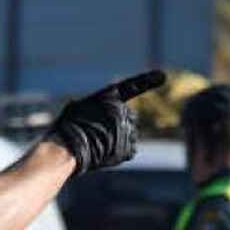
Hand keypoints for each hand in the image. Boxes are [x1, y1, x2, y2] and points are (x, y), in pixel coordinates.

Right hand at [42, 70, 165, 172]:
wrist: (68, 149)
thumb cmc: (66, 129)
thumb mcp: (77, 108)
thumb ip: (97, 109)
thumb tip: (104, 122)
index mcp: (108, 96)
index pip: (132, 87)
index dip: (147, 81)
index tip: (162, 76)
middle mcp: (122, 111)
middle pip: (126, 118)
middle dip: (116, 125)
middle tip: (96, 133)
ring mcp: (127, 129)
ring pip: (128, 135)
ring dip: (116, 140)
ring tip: (97, 143)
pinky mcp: (129, 148)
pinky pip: (129, 150)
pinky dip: (119, 153)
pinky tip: (104, 153)